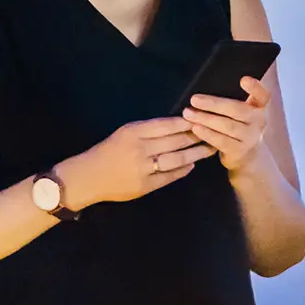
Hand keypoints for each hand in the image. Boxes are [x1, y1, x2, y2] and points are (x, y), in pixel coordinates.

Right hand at [57, 116, 216, 206]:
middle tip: (215, 133)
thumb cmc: (107, 151)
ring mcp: (143, 168)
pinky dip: (183, 170)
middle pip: (176, 141)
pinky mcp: (146, 185)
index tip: (203, 118)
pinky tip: (192, 165)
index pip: (167, 124)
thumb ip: (148, 130)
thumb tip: (178, 125)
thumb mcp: (124, 133)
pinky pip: (170, 176)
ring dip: (196, 154)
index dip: (187, 122)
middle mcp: (140, 149)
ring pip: (177, 158)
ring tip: (209, 149)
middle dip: (197, 137)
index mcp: (134, 132)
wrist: (89, 176)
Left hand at [181, 76, 270, 171]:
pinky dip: (207, 134)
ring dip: (206, 119)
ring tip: (188, 113)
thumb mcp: (240, 112)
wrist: (247, 157)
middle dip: (213, 104)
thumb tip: (202, 89)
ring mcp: (250, 137)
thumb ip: (230, 100)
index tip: (243, 79)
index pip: (262, 95)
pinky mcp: (239, 151)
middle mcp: (258, 121)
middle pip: (237, 109)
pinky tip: (195, 128)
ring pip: (228, 125)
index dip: (255, 87)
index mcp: (258, 107)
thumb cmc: (237, 126)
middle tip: (194, 99)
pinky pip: (222, 141)